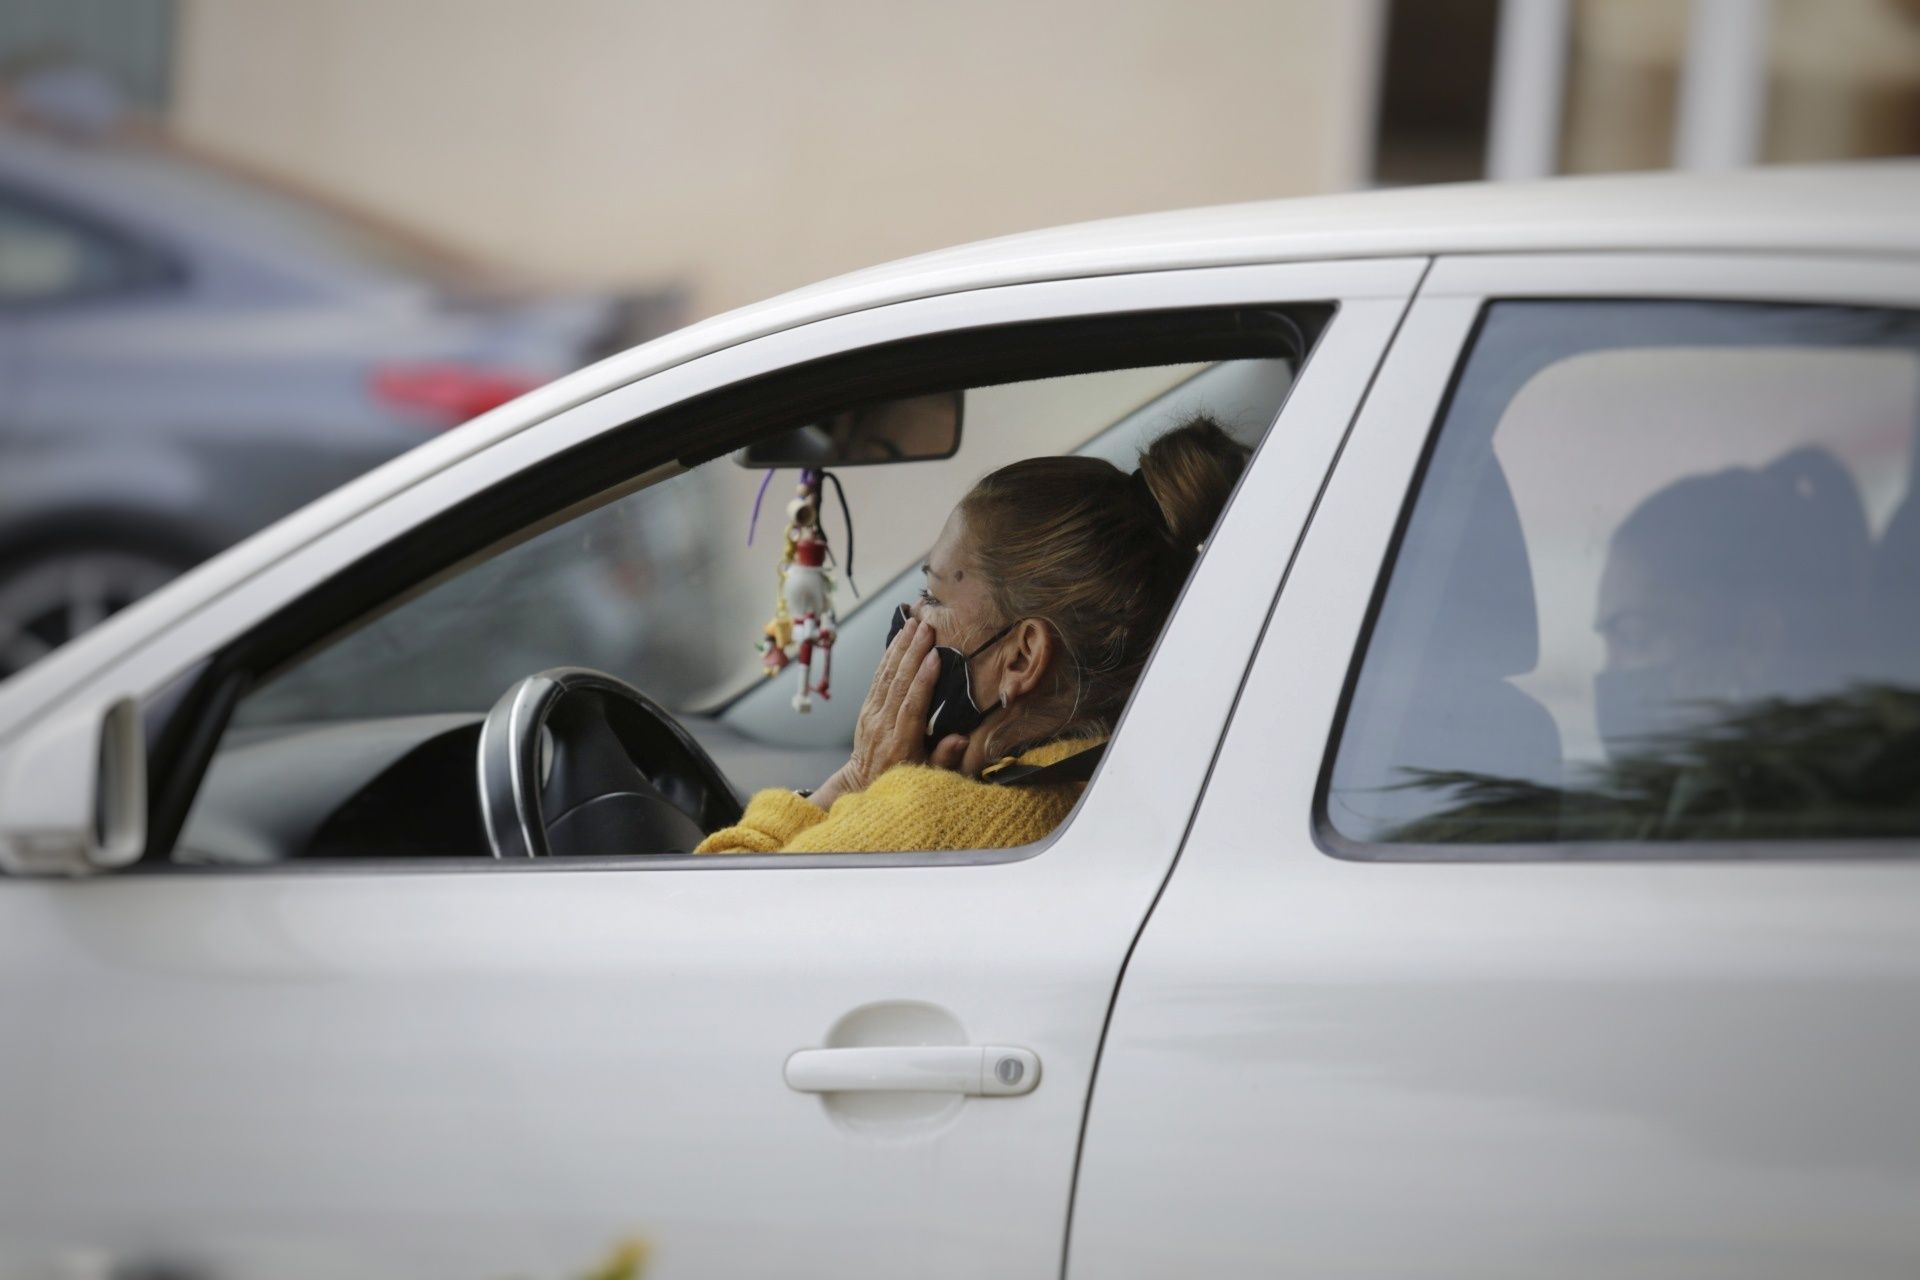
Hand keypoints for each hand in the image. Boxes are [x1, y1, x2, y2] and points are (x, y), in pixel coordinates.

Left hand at [809, 616, 967, 807]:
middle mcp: (883, 725)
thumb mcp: (927, 777)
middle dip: (912, 653)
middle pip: (898, 684)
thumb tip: (961, 738)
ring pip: (886, 676)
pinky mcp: (867, 707)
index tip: (934, 656)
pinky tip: (899, 639)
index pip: (912, 706)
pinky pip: (878, 677)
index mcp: (900, 743)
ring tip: (913, 624)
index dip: (923, 681)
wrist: (862, 783)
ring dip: (900, 648)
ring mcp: (871, 714)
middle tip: (926, 628)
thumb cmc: (901, 780)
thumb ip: (944, 757)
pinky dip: (888, 656)